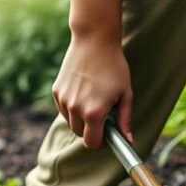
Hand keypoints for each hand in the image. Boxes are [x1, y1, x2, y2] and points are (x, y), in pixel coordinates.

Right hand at [51, 33, 133, 149]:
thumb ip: (125, 119)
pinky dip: (72, 109)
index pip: (91, 143)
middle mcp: (75, 108)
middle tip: (104, 118)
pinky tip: (84, 94)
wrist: (94, 41)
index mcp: (94, 113)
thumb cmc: (114, 67)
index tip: (108, 138)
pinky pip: (63, 109)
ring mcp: (63, 100)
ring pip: (71, 123)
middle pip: (80, 135)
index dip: (101, 144)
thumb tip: (128, 141)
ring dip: (82, 120)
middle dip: (92, 132)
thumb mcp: (126, 94)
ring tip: (94, 103)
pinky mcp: (56, 91)